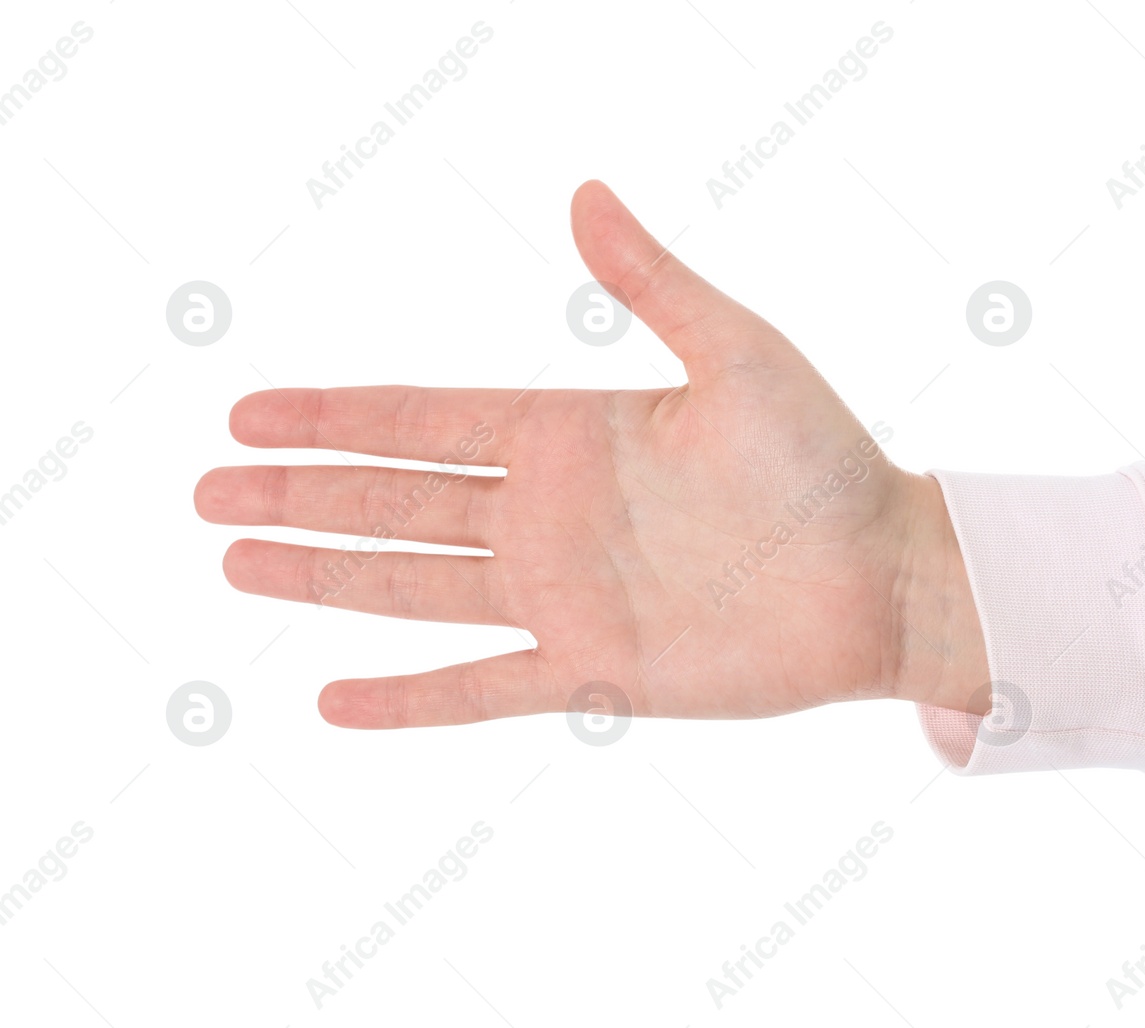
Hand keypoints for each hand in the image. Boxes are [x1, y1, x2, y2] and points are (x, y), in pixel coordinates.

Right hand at [195, 181, 989, 728]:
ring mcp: (565, 596)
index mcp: (572, 433)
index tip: (250, 408)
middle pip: (397, 501)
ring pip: (415, 589)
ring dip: (327, 577)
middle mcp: (552, 514)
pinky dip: (409, 700)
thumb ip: (651, 282)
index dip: (336, 416)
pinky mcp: (595, 671)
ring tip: (237, 561)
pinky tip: (332, 700)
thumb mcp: (736, 352)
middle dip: (301, 493)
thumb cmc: (823, 458)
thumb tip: (583, 190)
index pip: (425, 419)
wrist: (880, 576)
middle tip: (205, 488)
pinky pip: (481, 689)